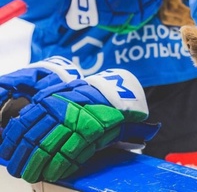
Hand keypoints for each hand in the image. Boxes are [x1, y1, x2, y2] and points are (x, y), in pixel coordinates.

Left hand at [0, 57, 157, 183]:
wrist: (114, 97)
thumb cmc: (85, 98)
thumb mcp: (61, 94)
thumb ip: (41, 106)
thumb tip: (16, 127)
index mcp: (50, 100)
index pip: (22, 125)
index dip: (11, 144)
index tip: (8, 155)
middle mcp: (59, 110)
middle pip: (32, 141)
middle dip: (22, 160)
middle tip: (18, 170)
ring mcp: (74, 122)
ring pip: (46, 150)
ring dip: (36, 167)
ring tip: (32, 175)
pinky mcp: (88, 133)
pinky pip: (67, 155)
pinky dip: (57, 168)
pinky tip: (51, 173)